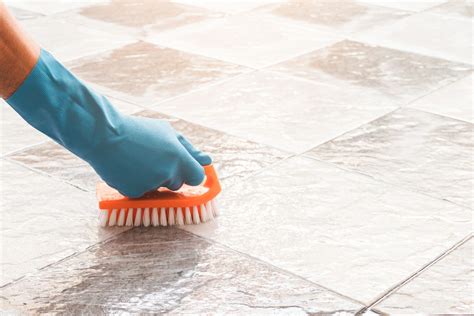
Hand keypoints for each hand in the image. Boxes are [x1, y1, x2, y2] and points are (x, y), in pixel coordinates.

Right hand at [89, 115, 211, 197]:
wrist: (103, 135)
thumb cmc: (138, 131)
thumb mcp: (167, 133)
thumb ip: (189, 149)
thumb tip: (208, 161)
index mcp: (178, 157)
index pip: (198, 177)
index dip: (192, 174)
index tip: (185, 170)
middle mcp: (167, 172)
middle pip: (178, 184)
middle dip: (169, 175)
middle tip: (152, 158)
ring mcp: (150, 184)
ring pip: (159, 189)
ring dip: (152, 179)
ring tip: (137, 160)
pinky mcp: (134, 192)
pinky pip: (142, 193)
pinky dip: (136, 184)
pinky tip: (127, 168)